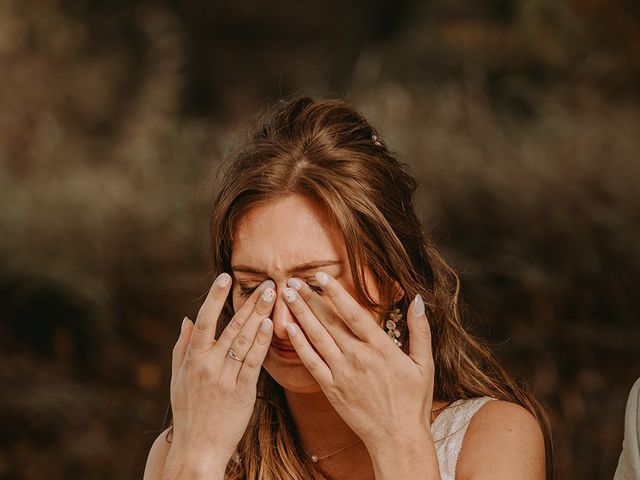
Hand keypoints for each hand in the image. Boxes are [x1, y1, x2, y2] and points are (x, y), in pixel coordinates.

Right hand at [164, 273, 274, 476]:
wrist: (198, 448)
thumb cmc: (187, 411)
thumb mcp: (178, 378)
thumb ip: (182, 347)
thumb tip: (186, 319)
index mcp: (192, 358)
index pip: (205, 320)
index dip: (215, 296)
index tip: (226, 277)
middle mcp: (209, 364)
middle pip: (232, 326)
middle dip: (251, 302)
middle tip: (267, 282)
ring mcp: (226, 378)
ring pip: (245, 340)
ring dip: (260, 315)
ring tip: (273, 295)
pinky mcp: (243, 391)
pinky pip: (254, 362)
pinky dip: (262, 342)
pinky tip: (271, 325)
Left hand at [281, 273, 434, 452]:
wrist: (398, 438)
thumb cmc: (413, 401)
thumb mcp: (425, 364)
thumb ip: (420, 330)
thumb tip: (417, 299)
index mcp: (381, 348)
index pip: (353, 313)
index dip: (335, 293)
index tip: (320, 276)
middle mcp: (358, 357)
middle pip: (329, 321)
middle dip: (309, 298)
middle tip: (293, 280)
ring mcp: (342, 373)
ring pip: (317, 337)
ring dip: (300, 314)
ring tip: (287, 296)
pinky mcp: (331, 389)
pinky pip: (311, 362)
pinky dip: (299, 344)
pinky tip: (288, 328)